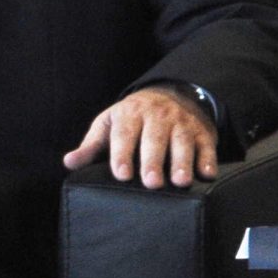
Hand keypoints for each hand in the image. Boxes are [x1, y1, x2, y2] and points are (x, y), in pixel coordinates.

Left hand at [63, 85, 217, 188]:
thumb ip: (91, 147)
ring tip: (179, 182)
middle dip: (152, 160)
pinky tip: (206, 174)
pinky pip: (207, 145)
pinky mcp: (202, 132)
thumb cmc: (133, 119)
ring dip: (182, 161)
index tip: (121, 174)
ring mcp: (181, 123)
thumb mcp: (110, 126)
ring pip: (181, 141)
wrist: (172, 94)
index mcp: (129, 115)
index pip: (124, 134)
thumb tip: (69, 163)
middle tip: (151, 183)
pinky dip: (207, 159)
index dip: (122, 154)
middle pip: (154, 139)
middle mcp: (156, 117)